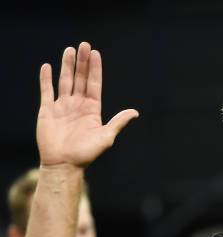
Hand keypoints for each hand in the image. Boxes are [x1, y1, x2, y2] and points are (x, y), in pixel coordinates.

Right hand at [37, 42, 137, 168]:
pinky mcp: (47, 111)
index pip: (94, 84)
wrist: (64, 165)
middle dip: (82, 62)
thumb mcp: (106, 137)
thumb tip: (135, 112)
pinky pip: (46, 91)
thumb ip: (118, 122)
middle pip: (80, 78)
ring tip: (69, 50)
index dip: (95, 68)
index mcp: (92, 109)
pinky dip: (46, 79)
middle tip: (84, 45)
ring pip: (65, 81)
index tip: (95, 53)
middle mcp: (78, 105)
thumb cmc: (86, 154)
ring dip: (66, 66)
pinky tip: (47, 67)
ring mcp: (63, 107)